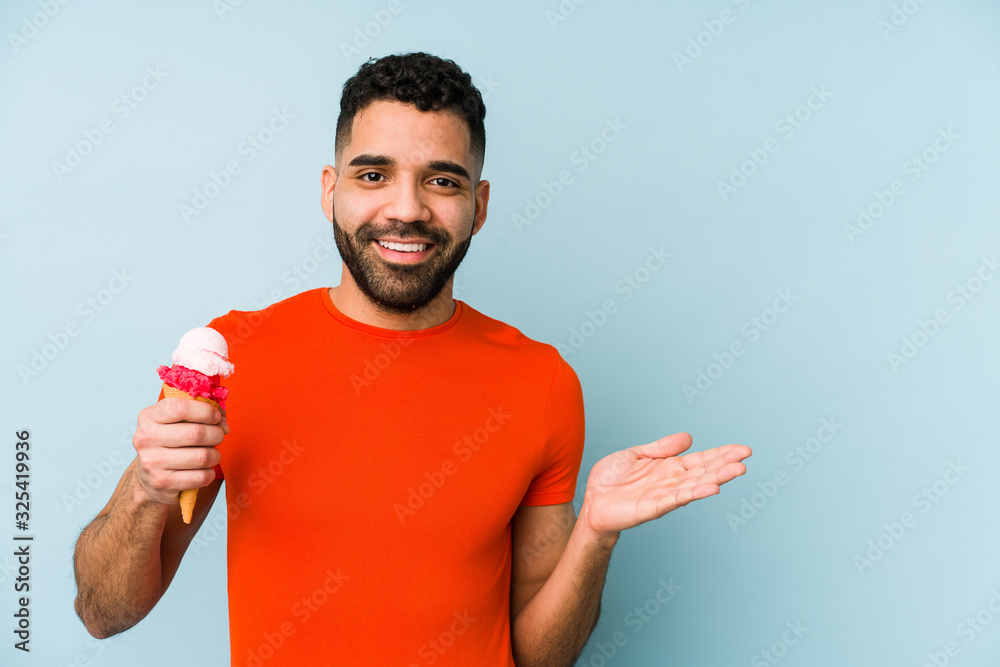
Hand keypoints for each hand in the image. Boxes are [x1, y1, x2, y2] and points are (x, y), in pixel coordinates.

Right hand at [131, 398, 227, 504]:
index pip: (180, 408)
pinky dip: (210, 473)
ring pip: (202, 456)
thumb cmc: (169, 443)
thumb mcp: (177, 421)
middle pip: (195, 433)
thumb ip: (202, 412)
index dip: (206, 411)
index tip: (216, 417)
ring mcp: (152, 462)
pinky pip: (201, 477)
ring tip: (211, 454)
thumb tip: (224, 424)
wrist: (148, 479)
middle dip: (216, 434)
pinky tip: (204, 470)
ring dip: (215, 455)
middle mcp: (146, 438)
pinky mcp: (162, 482)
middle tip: (218, 436)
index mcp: (148, 417)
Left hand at [579, 432, 750, 539]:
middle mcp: (671, 481)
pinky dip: (694, 493)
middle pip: (703, 471)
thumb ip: (661, 448)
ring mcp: (664, 495)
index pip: (700, 459)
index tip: (741, 449)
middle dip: (725, 464)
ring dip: (717, 478)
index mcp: (668, 467)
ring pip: (695, 485)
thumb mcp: (636, 454)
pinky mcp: (652, 507)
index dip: (720, 454)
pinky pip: (676, 499)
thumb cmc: (611, 481)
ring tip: (737, 470)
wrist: (591, 503)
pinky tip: (712, 488)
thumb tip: (688, 438)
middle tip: (746, 457)